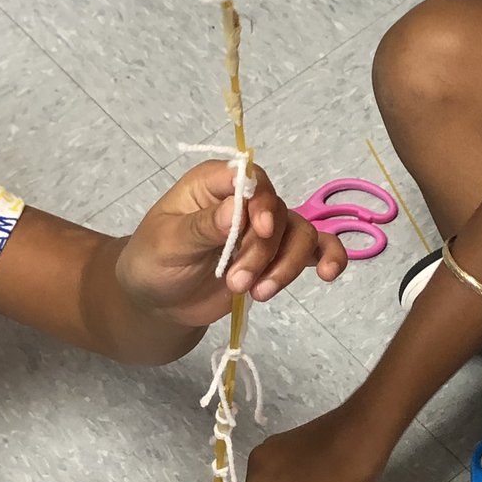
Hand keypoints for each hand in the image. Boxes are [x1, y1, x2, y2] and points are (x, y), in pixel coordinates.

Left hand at [116, 160, 346, 327]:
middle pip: (277, 212)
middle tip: (236, 282)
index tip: (260, 229)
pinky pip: (312, 250)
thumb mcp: (168, 244)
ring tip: (258, 294)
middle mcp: (243, 201)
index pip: (248, 178)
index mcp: (213, 184)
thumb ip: (202, 227)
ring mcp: (263, 231)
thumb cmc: (153, 262)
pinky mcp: (275, 258)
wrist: (157, 303)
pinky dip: (327, 257)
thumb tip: (237, 208)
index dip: (261, 201)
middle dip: (263, 251)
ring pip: (299, 234)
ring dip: (285, 266)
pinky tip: (329, 274)